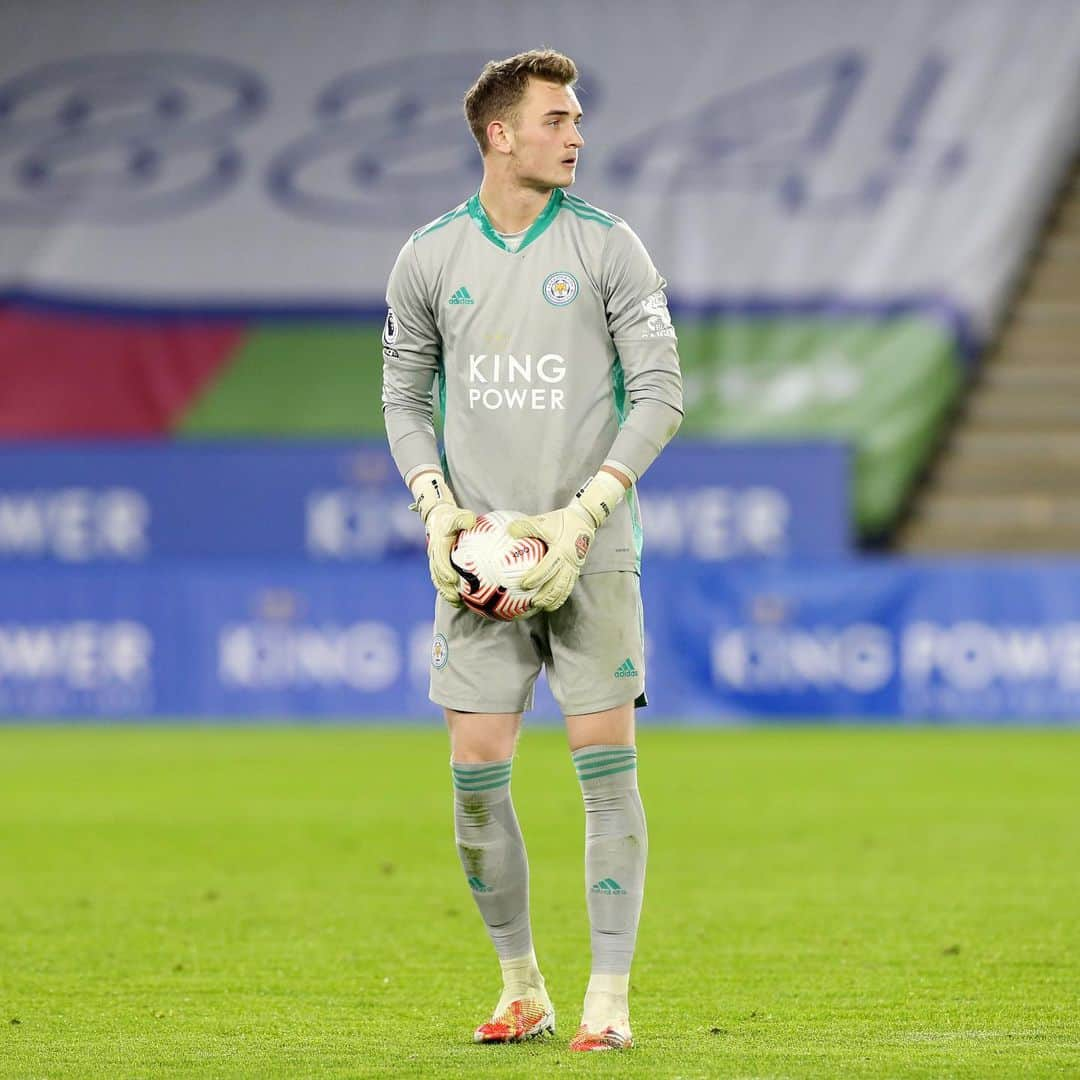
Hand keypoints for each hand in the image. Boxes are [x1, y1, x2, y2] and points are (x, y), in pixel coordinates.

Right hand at [410, 472, 475, 605]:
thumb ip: (463, 518)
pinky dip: (448, 590)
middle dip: (445, 587)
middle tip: (456, 598)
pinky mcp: (439, 565)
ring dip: (446, 592)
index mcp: (438, 545)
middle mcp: (435, 555)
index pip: (440, 560)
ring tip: (456, 603)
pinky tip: (460, 600)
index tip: (453, 580)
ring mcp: (435, 561)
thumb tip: (471, 521)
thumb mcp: (457, 514)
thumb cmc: (451, 517)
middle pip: (437, 575)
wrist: (439, 518)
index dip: (445, 570)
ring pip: (438, 579)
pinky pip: (442, 579)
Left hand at [509, 470, 628, 611]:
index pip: (547, 568)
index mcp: (560, 550)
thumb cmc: (561, 521)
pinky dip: (562, 596)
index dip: (536, 578)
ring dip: (554, 599)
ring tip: (543, 607)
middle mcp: (569, 561)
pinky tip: (553, 603)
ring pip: (565, 587)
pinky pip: (570, 585)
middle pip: (558, 584)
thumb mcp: (543, 521)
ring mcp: (575, 567)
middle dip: (546, 595)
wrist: (584, 519)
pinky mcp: (577, 569)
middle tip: (533, 602)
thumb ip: (525, 526)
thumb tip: (508, 530)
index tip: (524, 585)